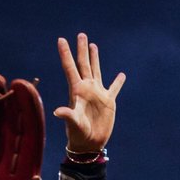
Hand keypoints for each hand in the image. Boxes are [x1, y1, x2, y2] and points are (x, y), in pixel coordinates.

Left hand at [54, 34, 124, 152]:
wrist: (90, 144)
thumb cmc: (78, 135)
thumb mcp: (73, 124)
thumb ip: (67, 115)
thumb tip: (58, 111)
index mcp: (77, 91)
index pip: (70, 68)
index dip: (65, 54)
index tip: (61, 40)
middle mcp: (87, 89)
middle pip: (83, 64)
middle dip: (81, 50)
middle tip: (81, 35)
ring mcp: (97, 94)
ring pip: (96, 71)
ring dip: (95, 58)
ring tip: (93, 45)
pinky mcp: (108, 102)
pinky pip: (114, 89)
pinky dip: (118, 82)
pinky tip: (121, 75)